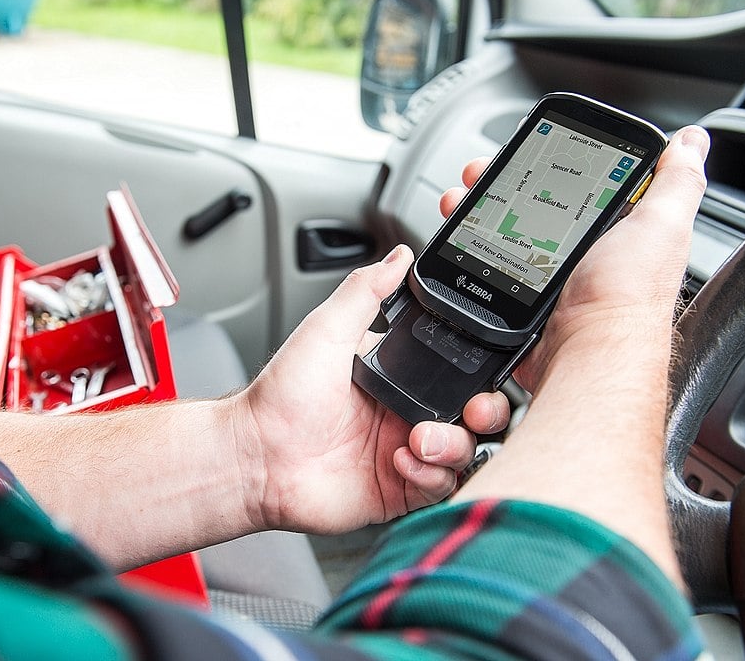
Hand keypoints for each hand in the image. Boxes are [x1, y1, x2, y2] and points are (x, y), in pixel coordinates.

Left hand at [236, 247, 509, 534]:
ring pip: (464, 450)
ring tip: (419, 439)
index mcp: (397, 374)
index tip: (483, 367)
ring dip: (453, 444)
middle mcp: (405, 412)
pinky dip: (430, 473)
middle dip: (486, 410)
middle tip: (472, 409)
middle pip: (475, 413)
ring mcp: (404, 451)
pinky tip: (402, 460)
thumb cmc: (281, 397)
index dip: (479, 369)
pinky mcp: (399, 488)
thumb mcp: (327, 328)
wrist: (258, 456)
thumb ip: (367, 290)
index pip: (458, 369)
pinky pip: (440, 484)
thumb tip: (398, 256)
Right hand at [440, 126, 709, 393]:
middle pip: (526, 211)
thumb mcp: (662, 225)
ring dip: (473, 219)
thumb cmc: (626, 299)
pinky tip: (457, 246)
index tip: (519, 148)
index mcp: (612, 236)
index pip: (571, 186)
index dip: (543, 163)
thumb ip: (677, 181)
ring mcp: (545, 287)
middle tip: (476, 178)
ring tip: (456, 206)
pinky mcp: (519, 312)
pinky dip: (467, 260)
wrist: (587, 358)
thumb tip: (692, 141)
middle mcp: (579, 261)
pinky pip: (487, 279)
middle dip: (496, 188)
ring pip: (500, 242)